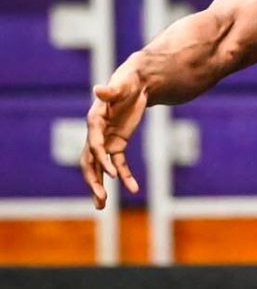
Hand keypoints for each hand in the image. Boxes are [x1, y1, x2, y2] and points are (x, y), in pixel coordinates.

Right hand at [81, 68, 147, 208]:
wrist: (134, 84)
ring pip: (100, 167)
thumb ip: (111, 91)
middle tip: (100, 199)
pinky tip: (133, 188)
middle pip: (90, 162)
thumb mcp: (122, 86)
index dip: (101, 160)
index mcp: (94, 121)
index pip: (94, 145)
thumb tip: (99, 89)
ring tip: (102, 206)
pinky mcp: (117, 144)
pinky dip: (126, 176)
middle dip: (93, 181)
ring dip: (100, 186)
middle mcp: (96, 134)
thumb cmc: (127, 83)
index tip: (112, 175)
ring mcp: (106, 141)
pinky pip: (120, 164)